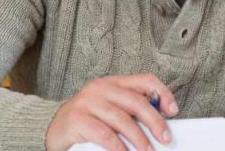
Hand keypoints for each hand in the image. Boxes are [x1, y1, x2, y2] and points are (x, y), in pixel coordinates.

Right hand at [45, 73, 178, 150]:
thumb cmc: (87, 120)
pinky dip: (118, 147)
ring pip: (122, 119)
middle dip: (155, 121)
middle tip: (164, 138)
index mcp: (113, 82)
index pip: (145, 80)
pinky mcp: (76, 119)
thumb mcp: (111, 109)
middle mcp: (100, 88)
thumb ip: (131, 111)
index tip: (173, 111)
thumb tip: (159, 124)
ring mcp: (87, 102)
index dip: (163, 94)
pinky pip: (104, 134)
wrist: (51, 128)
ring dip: (139, 138)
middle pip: (136, 101)